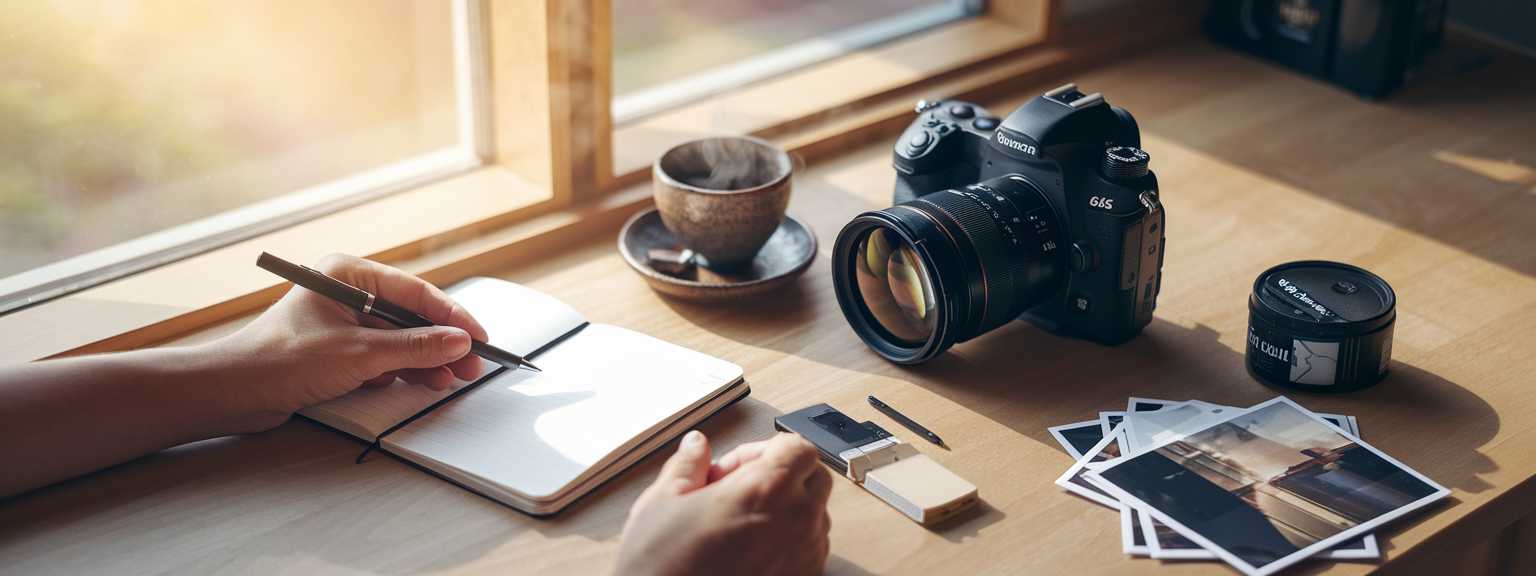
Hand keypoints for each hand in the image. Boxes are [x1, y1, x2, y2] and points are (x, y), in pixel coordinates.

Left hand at [213, 253, 487, 428]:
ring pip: (399, 339)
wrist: (233, 391)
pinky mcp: (337, 349)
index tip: (480, 339)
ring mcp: (342, 321)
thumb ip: (416, 348)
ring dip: (424, 361)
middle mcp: (347, 292)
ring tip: (446, 380)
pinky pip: (382, 356)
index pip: (417, 293)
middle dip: (441, 344)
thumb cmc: (280, 360)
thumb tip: (458, 342)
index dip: (453, 318)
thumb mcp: (361, 355)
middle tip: (470, 366)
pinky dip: (400, 370)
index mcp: (350, 274)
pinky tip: (413, 383)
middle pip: (411, 316)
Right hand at [614, 431, 832, 575]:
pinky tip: (747, 553)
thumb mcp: (661, 503)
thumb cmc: (662, 570)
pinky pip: (809, 552)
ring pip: (813, 516)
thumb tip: (696, 446)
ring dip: (785, 511)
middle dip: (781, 477)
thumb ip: (687, 465)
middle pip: (814, 478)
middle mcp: (797, 521)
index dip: (766, 450)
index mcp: (766, 489)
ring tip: (738, 527)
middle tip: (738, 492)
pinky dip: (787, 545)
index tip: (737, 467)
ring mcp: (805, 557)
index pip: (799, 447)